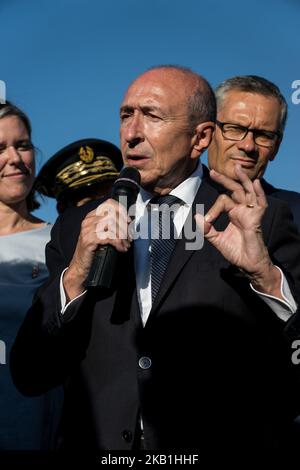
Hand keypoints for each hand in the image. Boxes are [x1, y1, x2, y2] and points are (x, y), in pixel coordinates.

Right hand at [64, 199, 131, 299]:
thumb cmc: (94, 251)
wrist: (80, 266)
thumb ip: (111, 226)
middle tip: (130, 237)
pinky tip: (121, 249)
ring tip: (126, 245)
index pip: (108, 204)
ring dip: (123, 236)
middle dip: (125, 226)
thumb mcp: (102, 235)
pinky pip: (108, 237)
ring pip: (111, 225)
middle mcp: (88, 220)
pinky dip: (118, 243)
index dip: (121, 210)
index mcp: (92, 216)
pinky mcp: (88, 240)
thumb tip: (129, 223)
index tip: (129, 221)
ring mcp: (87, 230)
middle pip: (113, 215)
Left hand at [195, 164, 281, 296]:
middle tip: (213, 172)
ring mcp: (250, 213)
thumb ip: (206, 230)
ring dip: (243, 179)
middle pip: (235, 190)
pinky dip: (259, 193)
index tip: (207, 222)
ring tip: (238, 167)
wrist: (247, 264)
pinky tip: (255, 183)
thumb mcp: (217, 240)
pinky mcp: (257, 219)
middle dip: (224, 180)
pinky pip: (260, 203)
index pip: (223, 201)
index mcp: (233, 214)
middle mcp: (242, 211)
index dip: (213, 209)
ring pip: (247, 191)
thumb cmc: (236, 252)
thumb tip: (196, 217)